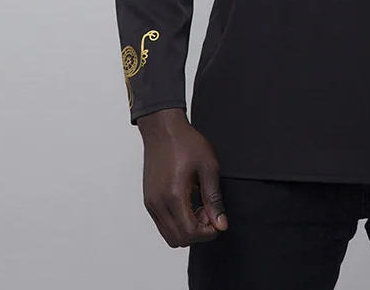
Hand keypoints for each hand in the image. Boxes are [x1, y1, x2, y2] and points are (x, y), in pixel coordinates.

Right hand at [137, 108, 228, 245]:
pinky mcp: (148, 200)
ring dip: (187, 229)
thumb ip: (214, 198)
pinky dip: (177, 223)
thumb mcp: (208, 166)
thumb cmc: (185, 143)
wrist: (163, 129)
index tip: (217, 220)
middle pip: (178, 239)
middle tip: (209, 212)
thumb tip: (220, 223)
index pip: (190, 233)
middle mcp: (158, 203)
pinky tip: (188, 204)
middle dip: (198, 232)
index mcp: (173, 195)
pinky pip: (162, 224)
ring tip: (199, 207)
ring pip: (169, 235)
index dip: (208, 233)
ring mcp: (151, 203)